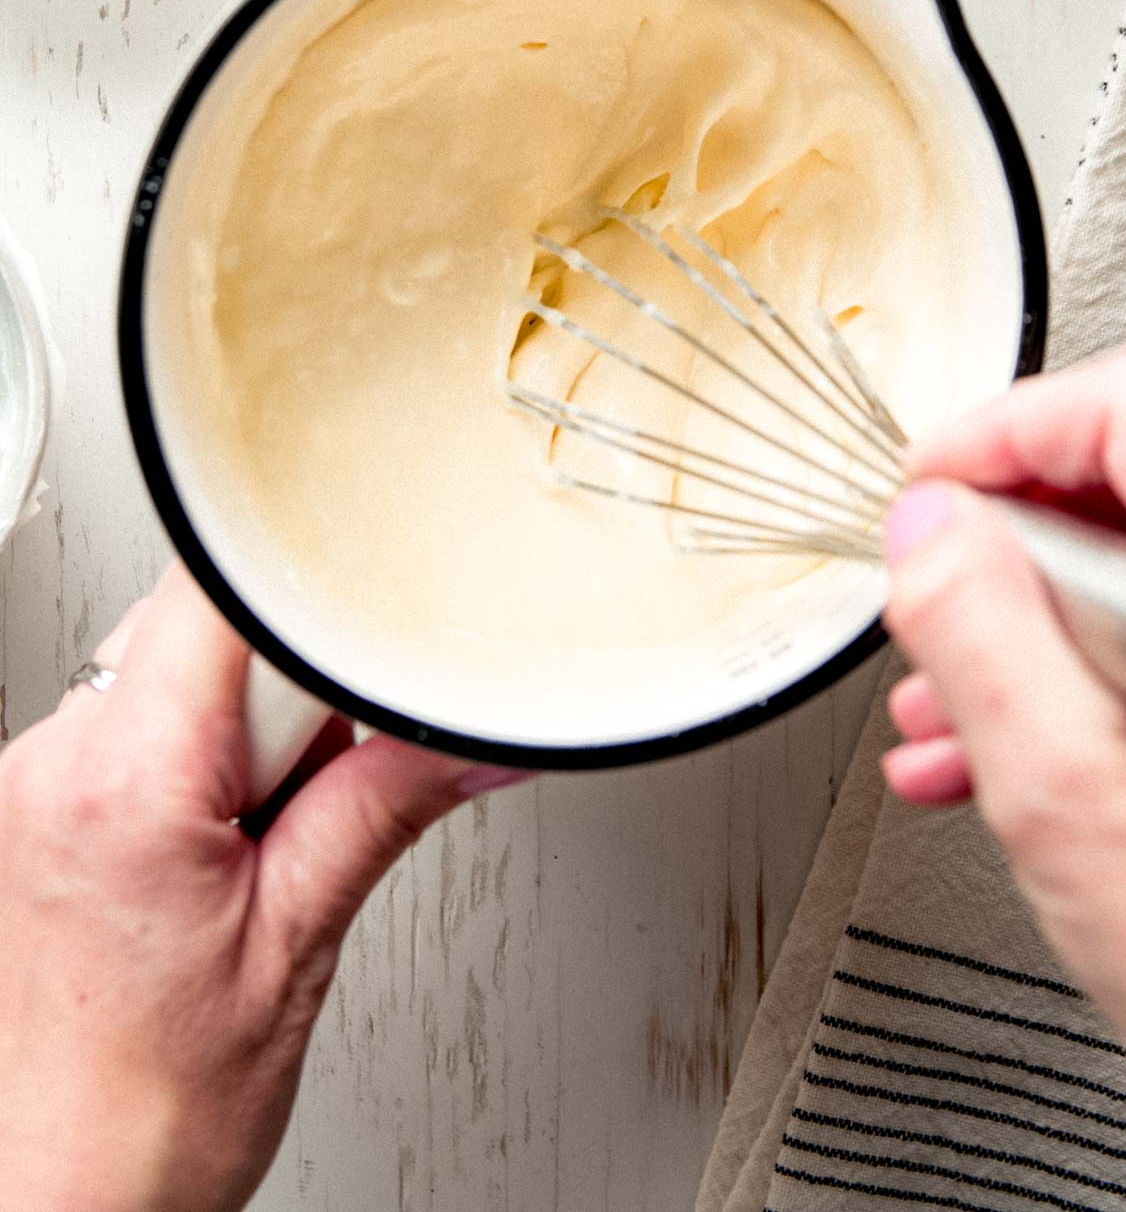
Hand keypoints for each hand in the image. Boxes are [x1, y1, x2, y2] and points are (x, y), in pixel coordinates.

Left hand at [0, 564, 526, 1211]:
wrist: (55, 1196)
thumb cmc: (142, 1112)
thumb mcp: (297, 946)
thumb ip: (385, 808)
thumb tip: (473, 742)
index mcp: (120, 784)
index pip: (217, 594)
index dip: (301, 583)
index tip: (366, 615)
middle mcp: (51, 761)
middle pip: (202, 624)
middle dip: (285, 683)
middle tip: (309, 789)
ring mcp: (29, 779)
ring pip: (172, 666)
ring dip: (239, 723)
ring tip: (250, 840)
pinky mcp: (31, 801)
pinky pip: (133, 718)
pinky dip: (192, 755)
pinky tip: (207, 846)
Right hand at [880, 345, 1125, 1120]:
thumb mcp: (1068, 786)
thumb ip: (979, 625)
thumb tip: (926, 527)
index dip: (1005, 432)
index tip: (928, 486)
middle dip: (1000, 548)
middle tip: (926, 595)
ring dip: (1025, 626)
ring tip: (943, 705)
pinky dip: (1079, 682)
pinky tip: (1000, 753)